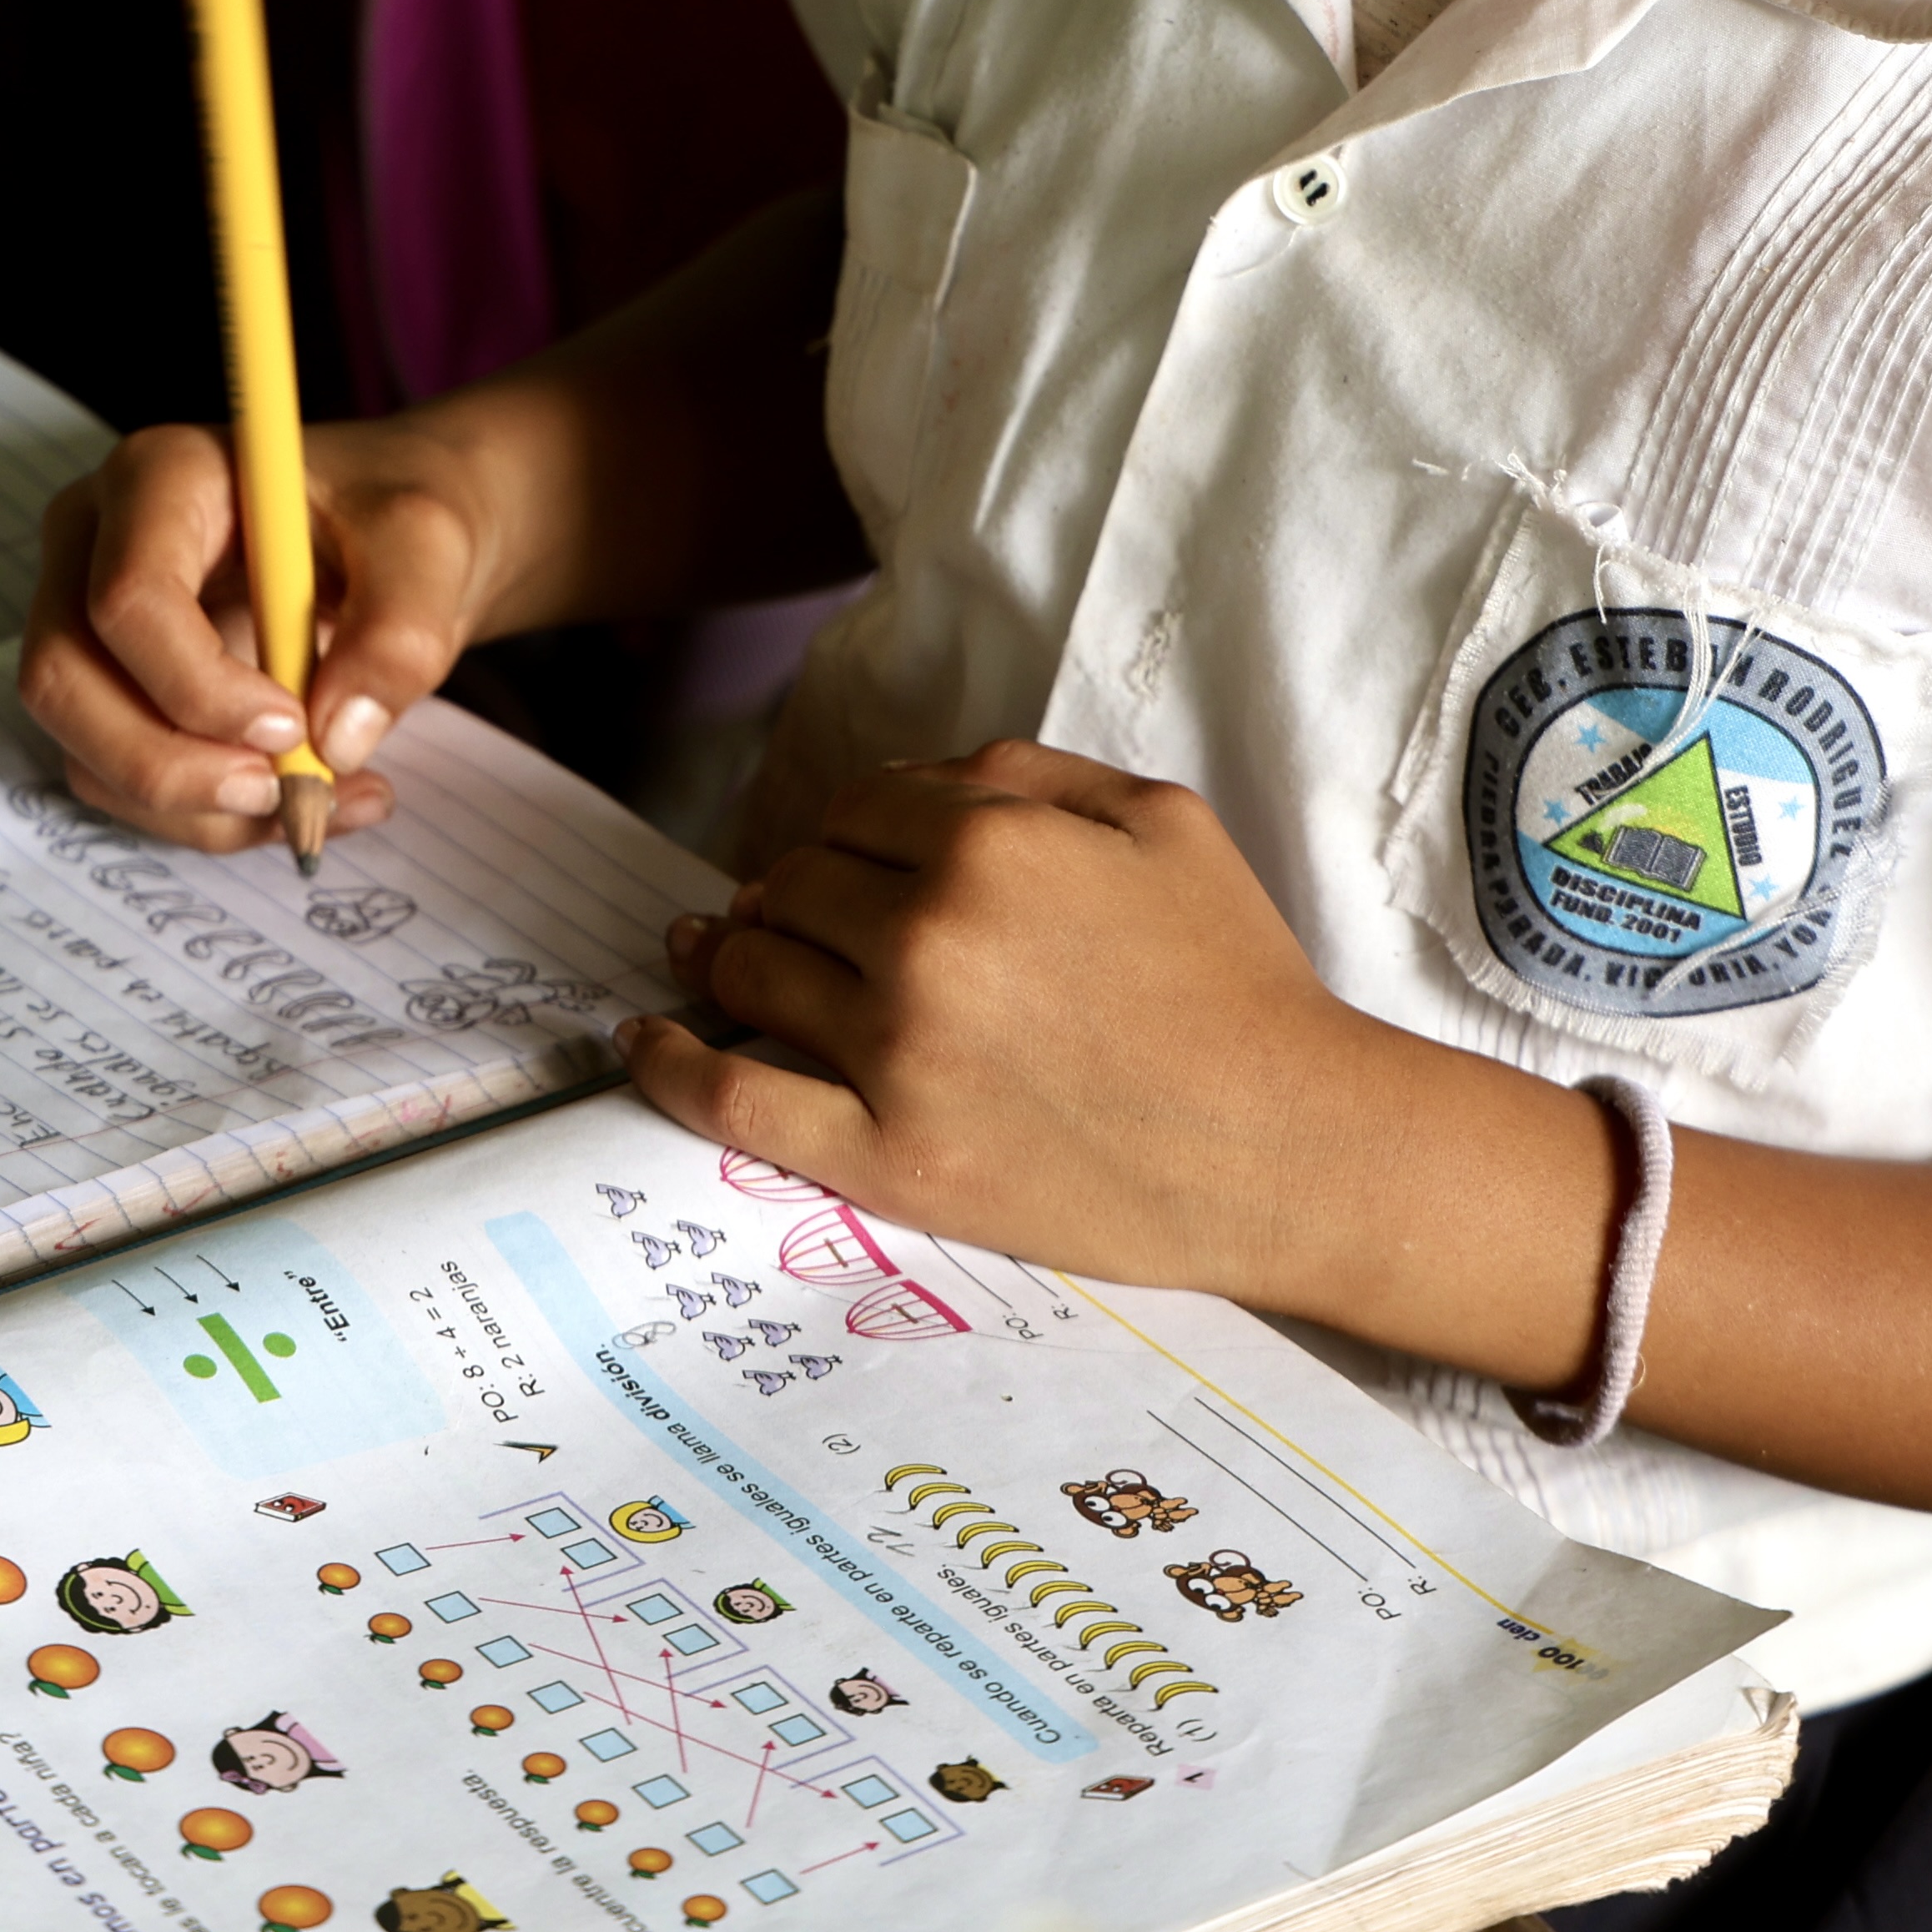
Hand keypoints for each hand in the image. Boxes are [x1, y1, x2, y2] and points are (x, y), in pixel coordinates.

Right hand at [15, 419, 501, 853]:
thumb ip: (399, 631)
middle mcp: (95, 541)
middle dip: (170, 767)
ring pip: (85, 748)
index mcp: (161, 477)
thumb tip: (338, 739)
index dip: (198, 686)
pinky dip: (209, 816)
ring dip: (198, 808)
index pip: (128, 599)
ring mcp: (87, 617)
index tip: (294, 727)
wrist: (397, 540)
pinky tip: (311, 797)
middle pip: (65, 679)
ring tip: (327, 802)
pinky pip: (122, 779)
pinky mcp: (110, 686)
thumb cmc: (398, 517)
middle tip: (286, 795)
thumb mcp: (429, 546)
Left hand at [620, 740, 1432, 1303]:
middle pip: (793, 887)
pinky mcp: (888, 1156)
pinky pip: (736, 1102)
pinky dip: (670, 1066)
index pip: (854, 808)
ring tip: (706, 958)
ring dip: (723, 961)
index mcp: (987, 842)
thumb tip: (913, 780)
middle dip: (784, 895)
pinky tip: (643, 1041)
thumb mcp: (1160, 822)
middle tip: (778, 915)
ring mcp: (897, 1051)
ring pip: (753, 977)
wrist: (1288, 1144)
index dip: (844, 832)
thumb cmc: (1237, 982)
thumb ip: (1026, 775)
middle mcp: (926, 937)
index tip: (843, 860)